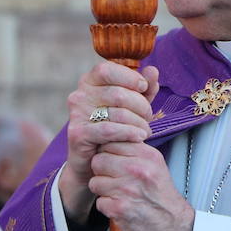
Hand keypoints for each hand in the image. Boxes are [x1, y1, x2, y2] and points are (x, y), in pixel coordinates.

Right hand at [59, 62, 159, 222]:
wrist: (94, 161)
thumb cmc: (115, 127)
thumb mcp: (133, 106)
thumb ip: (143, 88)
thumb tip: (153, 71)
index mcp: (89, 82)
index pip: (108, 69)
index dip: (130, 77)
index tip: (144, 87)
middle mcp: (79, 95)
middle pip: (118, 93)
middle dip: (140, 106)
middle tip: (148, 117)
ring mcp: (76, 114)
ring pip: (117, 113)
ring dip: (138, 123)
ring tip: (146, 131)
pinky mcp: (78, 133)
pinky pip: (110, 130)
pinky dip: (129, 133)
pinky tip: (140, 137)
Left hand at [89, 141, 193, 230]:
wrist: (176, 230)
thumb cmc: (164, 200)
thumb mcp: (157, 167)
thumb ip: (137, 152)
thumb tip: (113, 140)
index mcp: (148, 156)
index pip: (112, 142)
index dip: (109, 153)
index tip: (115, 162)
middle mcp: (137, 169)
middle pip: (99, 160)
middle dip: (102, 171)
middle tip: (114, 180)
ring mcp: (127, 189)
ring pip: (95, 181)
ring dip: (103, 191)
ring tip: (119, 195)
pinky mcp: (119, 209)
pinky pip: (99, 201)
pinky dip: (107, 207)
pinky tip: (121, 208)